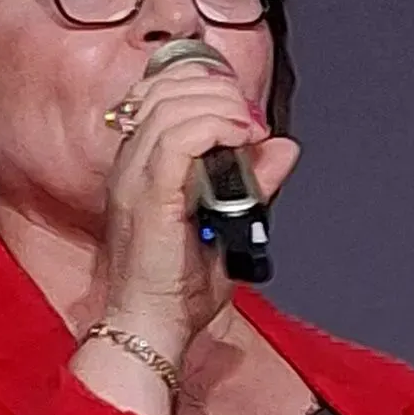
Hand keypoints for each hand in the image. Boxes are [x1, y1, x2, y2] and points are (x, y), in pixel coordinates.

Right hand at [98, 57, 299, 365]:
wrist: (150, 327)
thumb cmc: (177, 291)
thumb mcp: (229, 224)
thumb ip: (254, 183)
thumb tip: (283, 147)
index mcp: (141, 165)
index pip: (161, 92)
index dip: (207, 87)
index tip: (246, 116)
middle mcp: (131, 164)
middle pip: (167, 87)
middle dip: (219, 90)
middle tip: (252, 120)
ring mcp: (134, 177)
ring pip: (173, 104)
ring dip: (223, 106)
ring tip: (250, 130)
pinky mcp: (149, 196)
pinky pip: (179, 137)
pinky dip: (217, 126)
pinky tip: (241, 139)